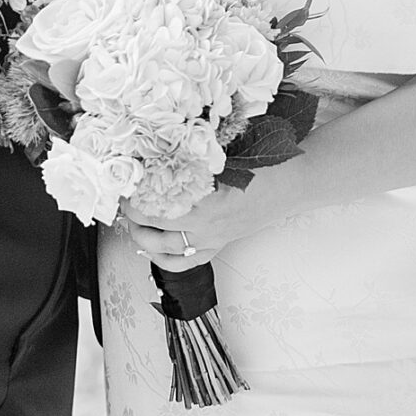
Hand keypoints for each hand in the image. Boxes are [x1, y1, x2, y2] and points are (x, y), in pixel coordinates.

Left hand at [126, 169, 300, 271]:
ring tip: (133, 222)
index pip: (157, 207)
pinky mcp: (219, 245)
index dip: (134, 198)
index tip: (124, 186)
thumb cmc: (262, 166)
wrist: (292, 184)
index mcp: (208, 205)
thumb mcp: (225, 157)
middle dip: (133, 217)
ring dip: (143, 238)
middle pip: (156, 231)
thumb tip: (157, 153)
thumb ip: (193, 159)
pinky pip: (187, 262)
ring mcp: (213, 240)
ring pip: (166, 252)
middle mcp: (207, 229)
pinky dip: (165, 259)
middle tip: (123, 200)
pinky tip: (153, 247)